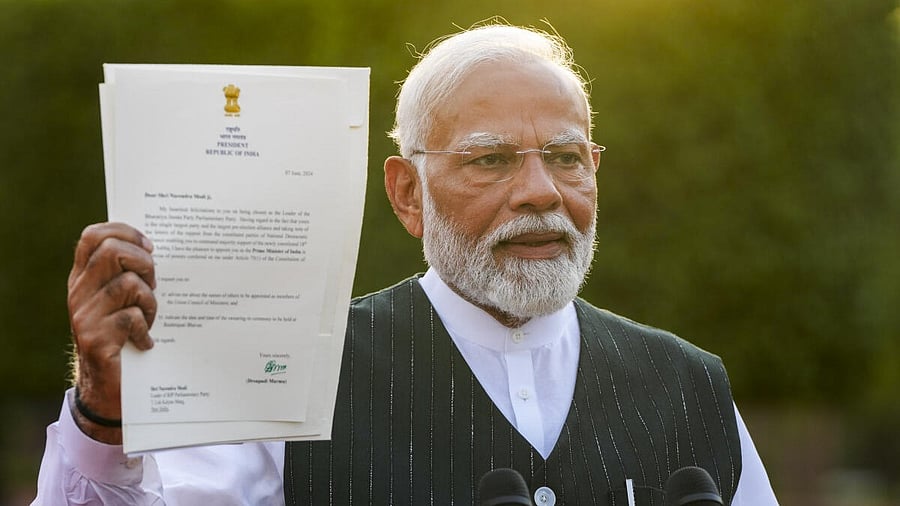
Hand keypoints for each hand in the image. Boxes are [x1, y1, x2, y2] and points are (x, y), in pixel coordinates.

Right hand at [67, 222, 156, 441]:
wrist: (109, 386)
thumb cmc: (124, 336)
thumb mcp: (121, 301)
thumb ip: (127, 273)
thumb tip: (154, 248)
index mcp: (83, 278)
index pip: (93, 236)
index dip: (124, 232)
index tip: (149, 247)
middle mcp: (79, 292)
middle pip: (111, 251)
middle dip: (143, 262)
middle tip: (154, 283)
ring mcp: (84, 315)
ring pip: (128, 284)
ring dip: (150, 301)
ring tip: (149, 318)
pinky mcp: (96, 339)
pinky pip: (132, 317)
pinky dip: (146, 328)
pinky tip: (146, 342)